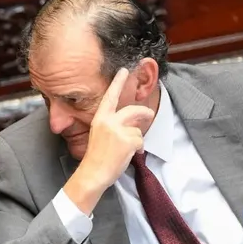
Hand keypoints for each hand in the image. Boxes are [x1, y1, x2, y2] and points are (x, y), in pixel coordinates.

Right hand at [67, 68, 154, 212]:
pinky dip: (138, 149)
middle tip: (149, 114)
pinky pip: (140, 141)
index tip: (123, 70)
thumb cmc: (96, 156)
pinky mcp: (127, 140)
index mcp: (100, 118)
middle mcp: (108, 121)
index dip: (117, 82)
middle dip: (145, 112)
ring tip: (127, 150)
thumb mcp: (100, 135)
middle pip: (133, 110)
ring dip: (137, 140)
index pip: (110, 96)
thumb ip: (114, 125)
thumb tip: (134, 123)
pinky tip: (128, 155)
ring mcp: (118, 130)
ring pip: (138, 129)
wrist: (93, 172)